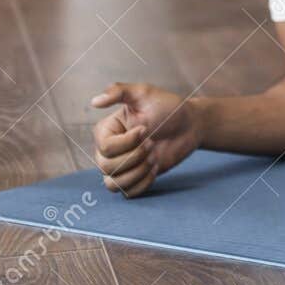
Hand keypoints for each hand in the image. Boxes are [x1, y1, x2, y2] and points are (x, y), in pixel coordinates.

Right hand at [90, 82, 201, 197]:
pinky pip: (128, 193)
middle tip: (153, 143)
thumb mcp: (144, 93)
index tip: (147, 129)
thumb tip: (94, 102)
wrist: (189, 124)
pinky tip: (156, 167)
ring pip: (113, 184)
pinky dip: (144, 183)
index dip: (128, 142)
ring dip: (139, 172)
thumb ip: (119, 91)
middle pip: (107, 167)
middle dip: (136, 156)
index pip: (105, 148)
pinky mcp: (134, 178)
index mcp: (106, 131)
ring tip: (154, 157)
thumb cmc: (167, 107)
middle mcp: (107, 151)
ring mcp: (120, 166)